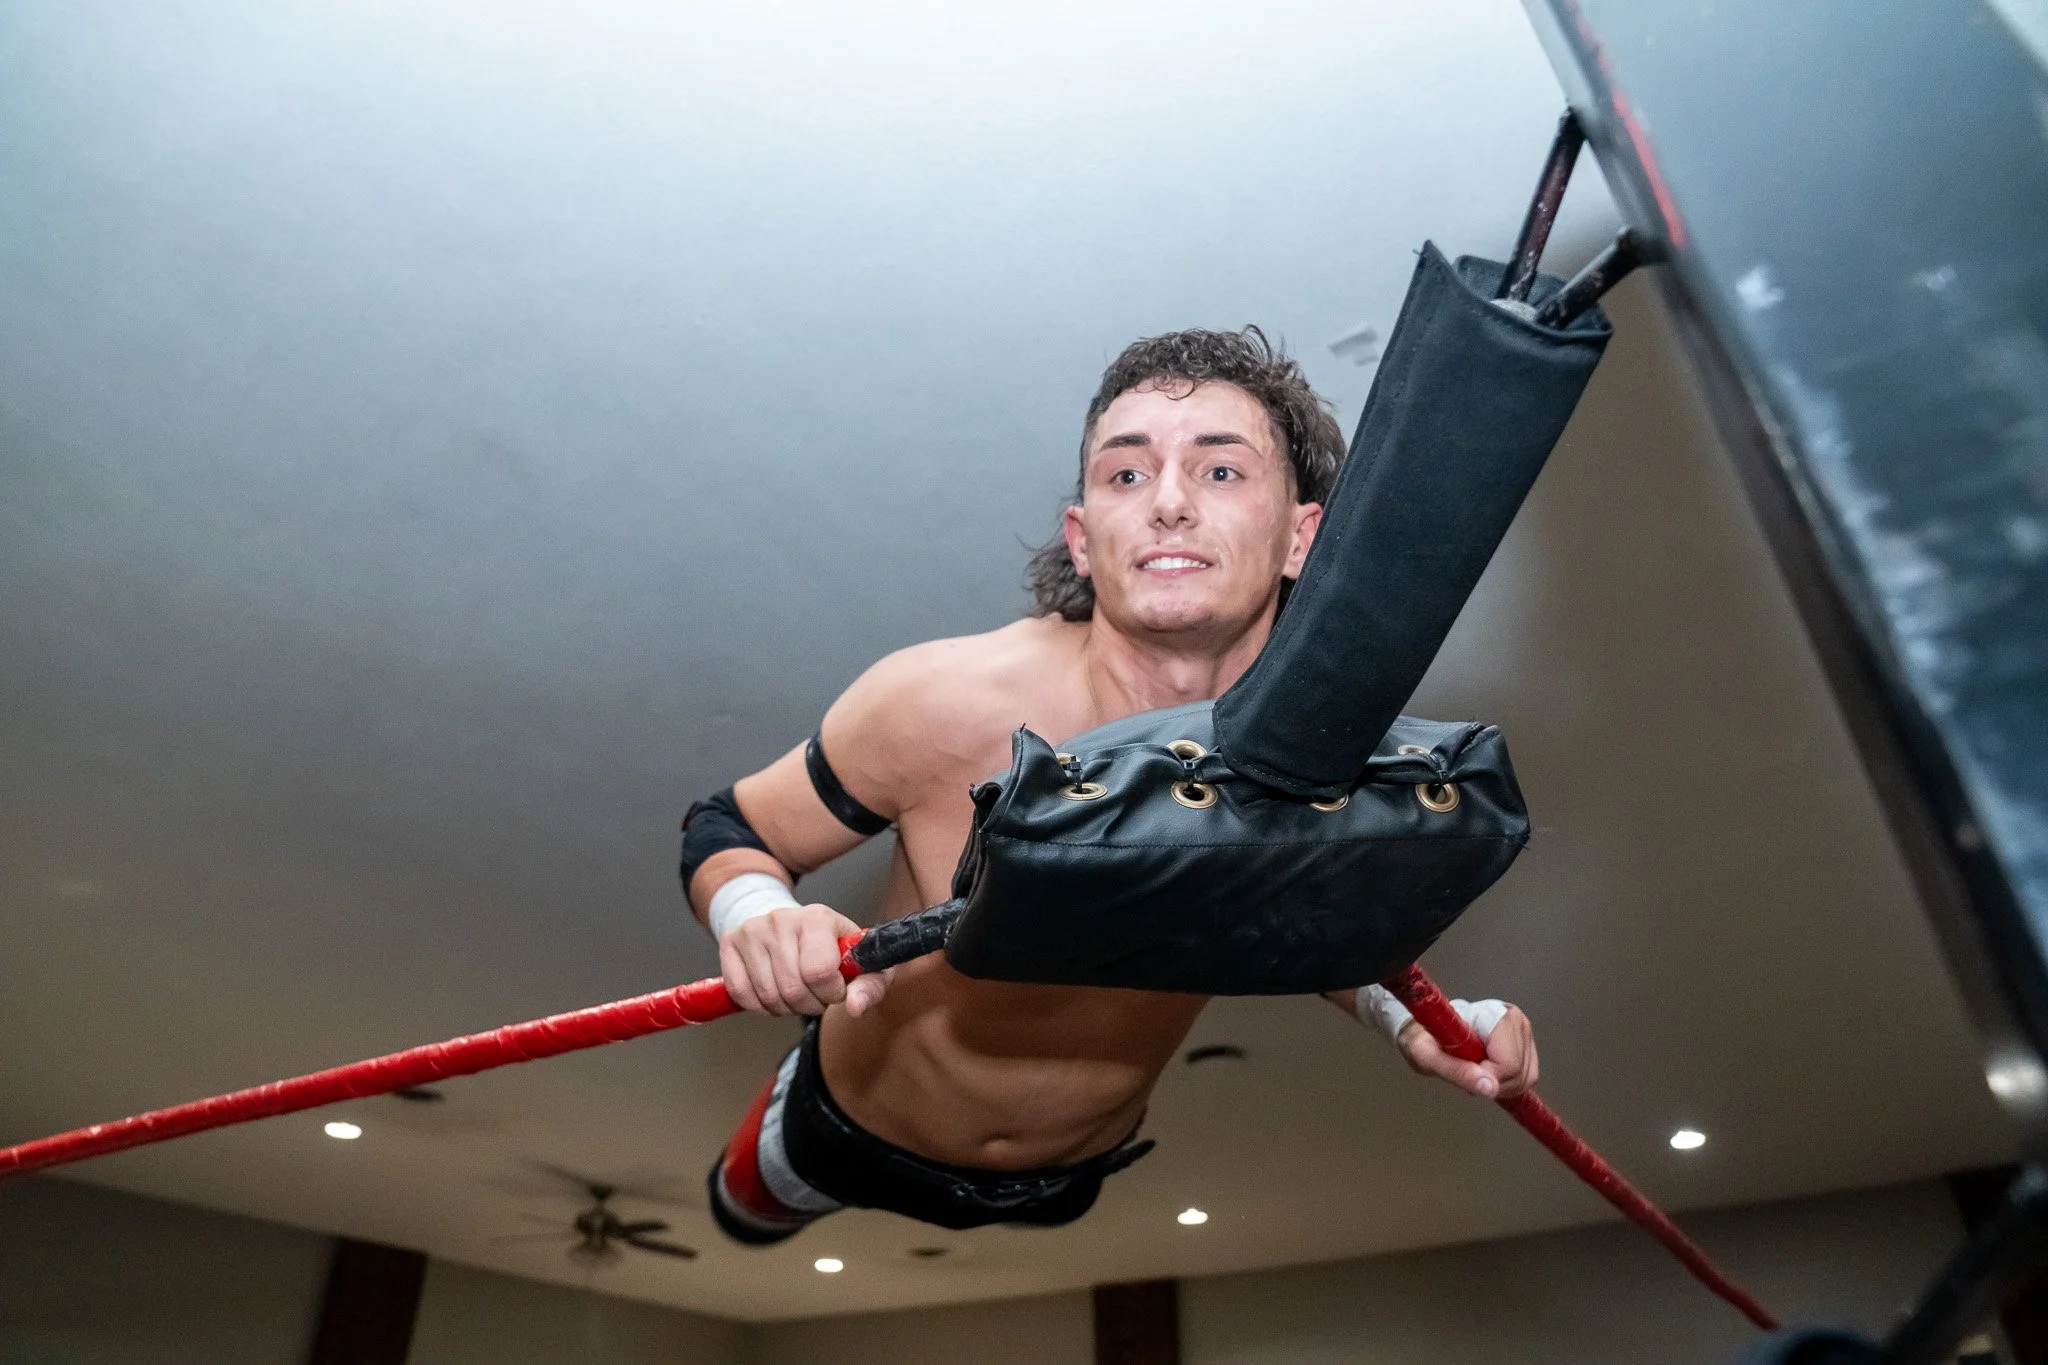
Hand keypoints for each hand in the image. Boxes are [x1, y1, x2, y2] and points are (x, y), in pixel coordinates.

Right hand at [719, 903, 870, 1017]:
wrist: (794, 926)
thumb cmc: (831, 947)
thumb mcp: (861, 963)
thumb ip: (869, 985)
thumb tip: (855, 1007)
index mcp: (818, 918)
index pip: (819, 971)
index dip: (831, 992)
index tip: (836, 988)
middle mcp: (781, 919)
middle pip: (793, 989)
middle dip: (810, 1004)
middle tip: (817, 994)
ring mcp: (752, 930)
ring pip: (767, 995)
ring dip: (786, 1008)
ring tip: (798, 992)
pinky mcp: (730, 942)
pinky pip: (741, 993)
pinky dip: (760, 1006)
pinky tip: (775, 993)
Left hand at [1396, 1004, 1537, 1100]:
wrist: (1425, 1028)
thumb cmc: (1424, 1038)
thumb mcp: (1428, 1056)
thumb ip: (1457, 1071)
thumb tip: (1488, 1087)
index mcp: (1495, 1015)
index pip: (1509, 1063)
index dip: (1488, 1076)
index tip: (1467, 1070)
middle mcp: (1514, 1020)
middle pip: (1519, 1074)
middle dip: (1492, 1083)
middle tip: (1468, 1072)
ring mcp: (1523, 1033)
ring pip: (1525, 1079)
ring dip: (1498, 1085)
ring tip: (1474, 1071)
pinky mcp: (1526, 1046)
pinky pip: (1525, 1079)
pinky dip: (1505, 1084)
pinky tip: (1486, 1073)